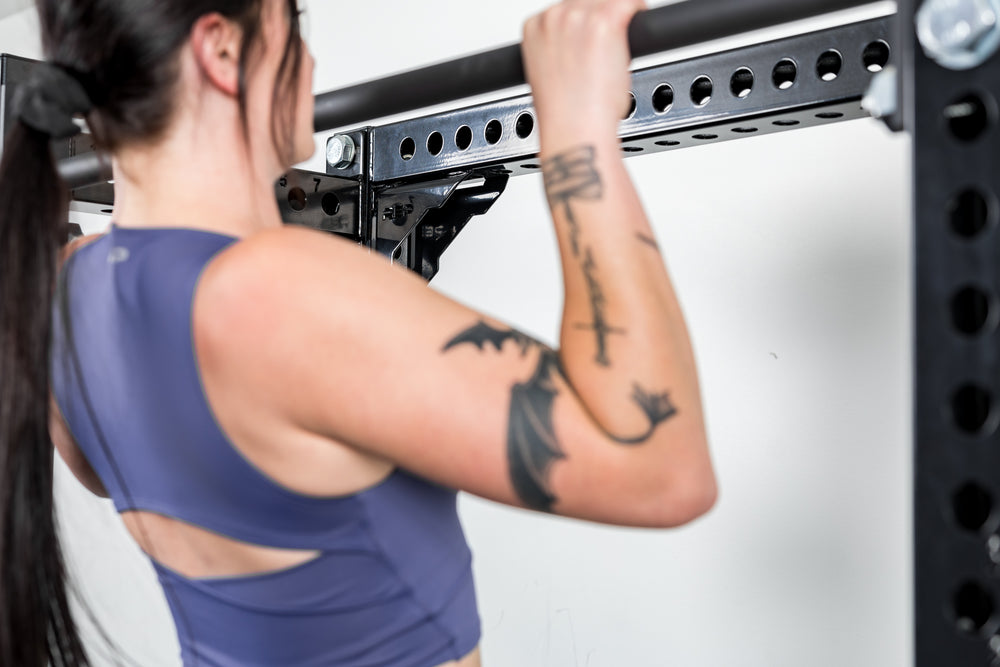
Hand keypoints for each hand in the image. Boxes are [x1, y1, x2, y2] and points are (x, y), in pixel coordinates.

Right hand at [522, 0, 646, 143]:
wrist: (575, 127)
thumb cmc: (565, 113)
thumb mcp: (549, 74)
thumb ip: (559, 51)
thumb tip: (578, 48)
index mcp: (535, 27)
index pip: (566, 9)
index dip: (584, 25)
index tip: (592, 40)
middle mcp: (555, 17)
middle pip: (589, 2)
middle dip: (601, 22)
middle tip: (608, 50)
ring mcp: (580, 17)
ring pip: (609, 2)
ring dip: (618, 22)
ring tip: (618, 49)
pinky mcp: (606, 21)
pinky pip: (630, 3)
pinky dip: (636, 14)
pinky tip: (634, 32)